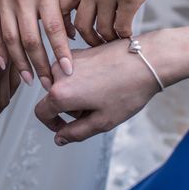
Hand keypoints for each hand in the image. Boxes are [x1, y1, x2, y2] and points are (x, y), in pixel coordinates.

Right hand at [0, 0, 74, 90]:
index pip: (53, 27)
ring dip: (20, 63)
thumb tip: (72, 35)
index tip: (67, 70)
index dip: (60, 51)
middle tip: (49, 84)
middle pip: (31, 39)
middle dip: (41, 65)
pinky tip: (5, 64)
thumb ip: (68, 5)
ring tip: (29, 80)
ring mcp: (2, 0)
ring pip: (10, 39)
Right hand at [34, 35, 164, 144]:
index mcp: (60, 92)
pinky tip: (105, 82)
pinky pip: (73, 72)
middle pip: (53, 98)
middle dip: (70, 109)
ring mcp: (69, 60)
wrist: (147, 60)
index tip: (66, 128)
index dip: (52, 125)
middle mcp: (59, 73)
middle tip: (97, 110)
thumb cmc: (127, 90)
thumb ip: (76, 133)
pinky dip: (83, 80)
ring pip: (63, 84)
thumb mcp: (102, 121)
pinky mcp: (79, 51)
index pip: (41, 112)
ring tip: (103, 95)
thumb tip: (60, 138)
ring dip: (77, 94)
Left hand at [60, 0, 175, 42]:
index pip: (61, 6)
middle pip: (80, 23)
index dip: (65, 24)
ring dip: (108, 39)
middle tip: (96, 42)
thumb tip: (80, 11)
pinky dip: (124, 35)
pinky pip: (122, 27)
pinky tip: (127, 34)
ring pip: (102, 28)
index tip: (72, 33)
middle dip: (87, 38)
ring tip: (113, 39)